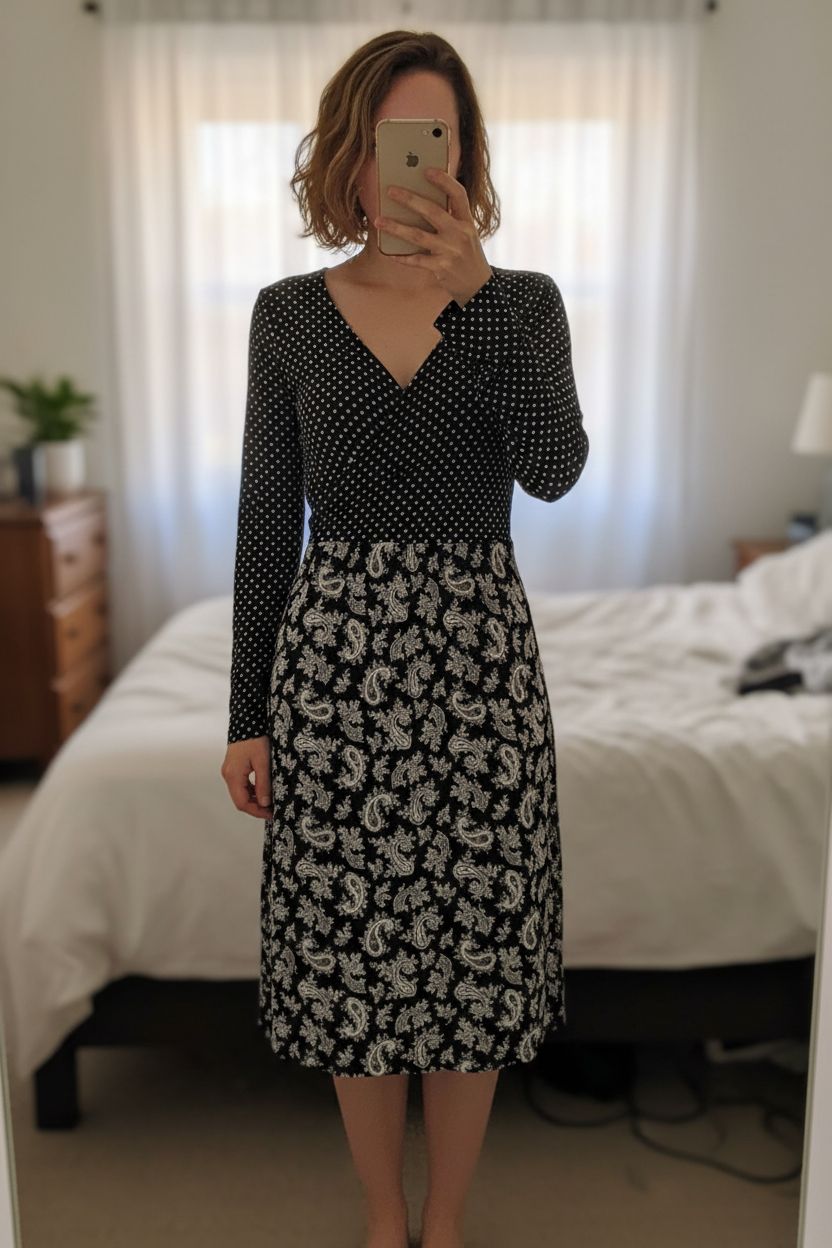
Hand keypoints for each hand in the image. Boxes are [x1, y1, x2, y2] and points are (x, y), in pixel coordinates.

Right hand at [221, 736, 272, 818]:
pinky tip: (263, 790)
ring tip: (270, 802)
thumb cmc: (255, 738)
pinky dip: (252, 790)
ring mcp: (230, 771)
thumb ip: (263, 784)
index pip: (242, 802)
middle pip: (240, 799)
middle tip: (272, 810)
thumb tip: (265, 803)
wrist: (248, 720)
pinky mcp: (234, 767)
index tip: (271, 814)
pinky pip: (242, 784)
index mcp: (233, 775)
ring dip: (254, 799)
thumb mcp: (263, 762)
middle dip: (256, 807)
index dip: (256, 811)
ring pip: (241, 793)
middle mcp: (229, 775)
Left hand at [374, 167, 492, 307]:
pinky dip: (401, 257)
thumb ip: (451, 219)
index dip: (444, 181)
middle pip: (432, 211)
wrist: (478, 286)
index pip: (458, 195)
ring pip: (418, 235)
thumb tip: (421, 202)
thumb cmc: (466, 255)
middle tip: (390, 191)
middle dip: (409, 199)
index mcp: (467, 222)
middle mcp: (460, 234)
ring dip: (395, 227)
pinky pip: (416, 260)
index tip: (427, 170)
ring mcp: (450, 251)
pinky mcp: (441, 268)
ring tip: (378, 220)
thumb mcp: (466, 234)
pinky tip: (389, 253)